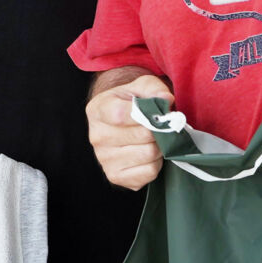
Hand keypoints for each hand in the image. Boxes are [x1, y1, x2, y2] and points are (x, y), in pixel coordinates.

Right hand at [86, 73, 173, 189]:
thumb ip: (153, 88)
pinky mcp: (116, 176)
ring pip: (148, 154)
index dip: (145, 115)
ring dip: (159, 146)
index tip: (156, 112)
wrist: (122, 123)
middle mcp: (96, 136)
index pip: (120, 115)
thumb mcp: (141, 86)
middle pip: (142, 136)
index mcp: (98, 110)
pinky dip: (156, 163)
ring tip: (154, 139)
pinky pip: (149, 172)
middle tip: (161, 126)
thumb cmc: (132, 102)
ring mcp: (104, 159)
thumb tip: (165, 100)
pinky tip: (148, 154)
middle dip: (158, 130)